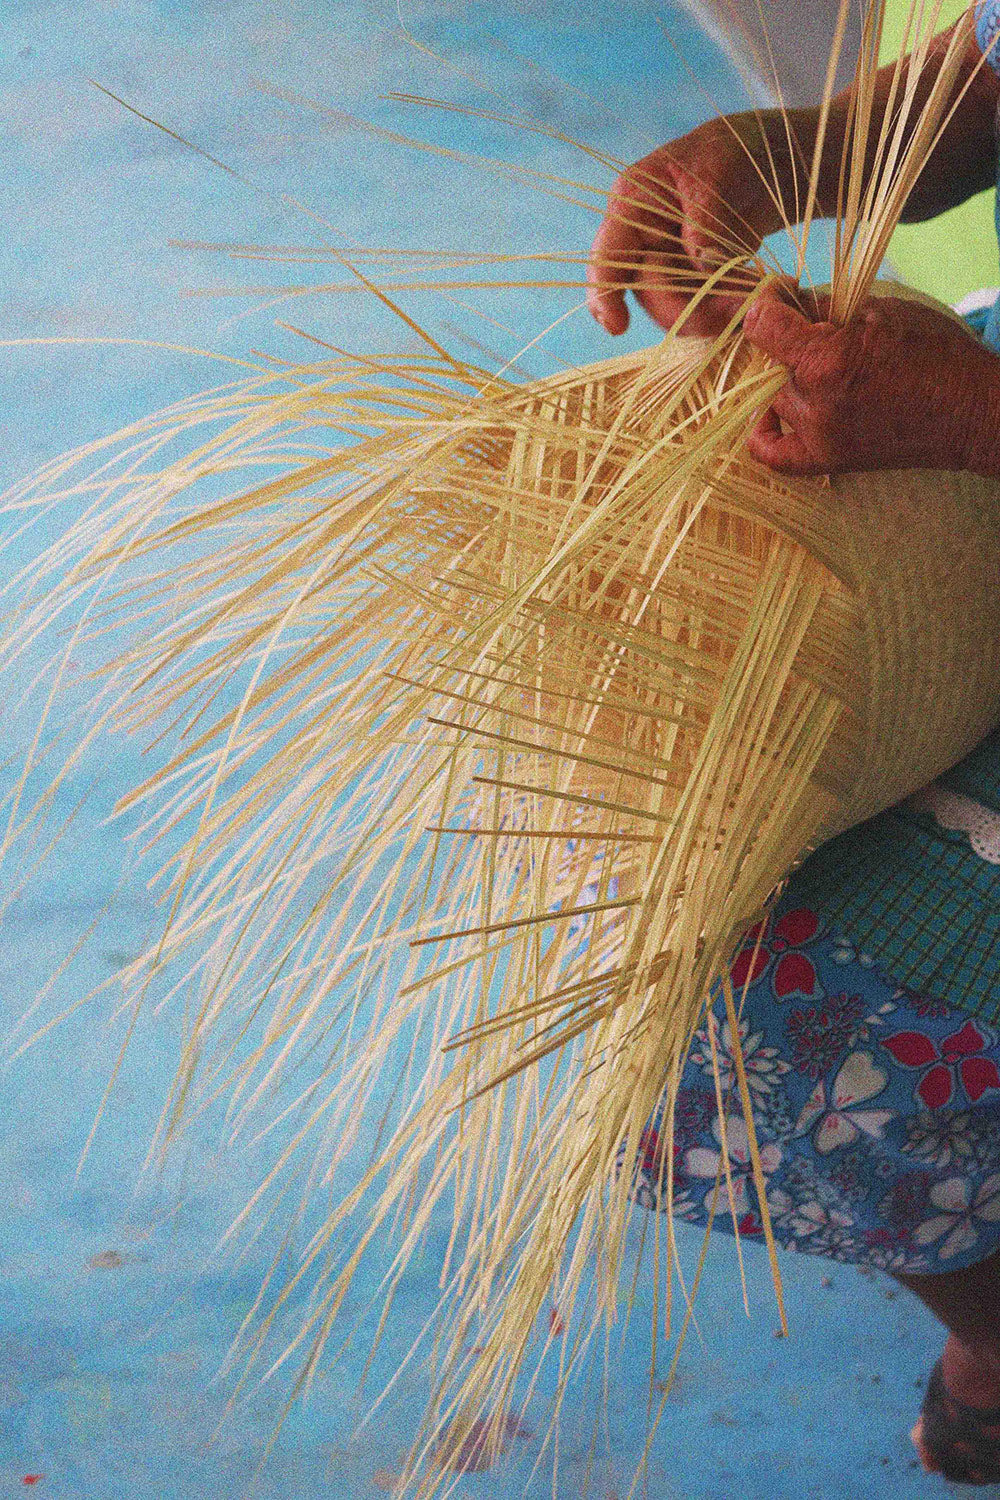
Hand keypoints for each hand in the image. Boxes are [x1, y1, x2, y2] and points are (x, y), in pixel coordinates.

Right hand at [586, 111, 794, 339]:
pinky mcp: (694, 279)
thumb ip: (705, 217)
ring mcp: (667, 263)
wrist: (762, 161)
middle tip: (734, 310)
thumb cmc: (730, 151)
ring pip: (674, 308)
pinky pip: (701, 308)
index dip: (605, 295)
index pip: (607, 257)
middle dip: (683, 309)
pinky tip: (753, 294)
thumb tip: (701, 262)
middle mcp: (643, 240)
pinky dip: (726, 309)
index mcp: (633, 205)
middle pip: (645, 293)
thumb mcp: (717, 171)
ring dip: (710, 315)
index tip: (617, 328)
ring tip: (753, 298)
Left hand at [742, 280, 995, 476]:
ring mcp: (818, 438)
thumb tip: (786, 298)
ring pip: (771, 399)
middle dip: (783, 339)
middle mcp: (814, 405)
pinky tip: (771, 414)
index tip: (779, 294)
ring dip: (784, 377)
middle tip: (810, 328)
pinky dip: (763, 434)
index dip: (766, 302)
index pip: (762, 326)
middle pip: (767, 363)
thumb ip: (825, 307)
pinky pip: (773, 455)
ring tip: (814, 364)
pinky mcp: (827, 461)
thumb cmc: (934, 354)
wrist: (968, 411)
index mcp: (826, 361)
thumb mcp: (882, 311)